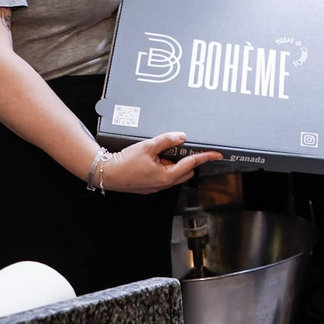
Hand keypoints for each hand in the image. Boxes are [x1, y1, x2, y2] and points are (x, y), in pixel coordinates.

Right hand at [103, 132, 221, 193]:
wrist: (106, 174)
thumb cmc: (124, 162)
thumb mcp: (147, 147)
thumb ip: (166, 140)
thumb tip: (181, 136)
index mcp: (166, 176)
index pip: (191, 164)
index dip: (205, 157)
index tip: (217, 154)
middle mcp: (164, 184)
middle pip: (185, 171)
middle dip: (186, 160)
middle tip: (178, 148)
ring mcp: (156, 187)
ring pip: (174, 174)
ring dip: (172, 164)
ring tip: (159, 153)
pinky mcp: (149, 186)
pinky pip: (163, 176)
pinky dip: (163, 167)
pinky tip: (152, 159)